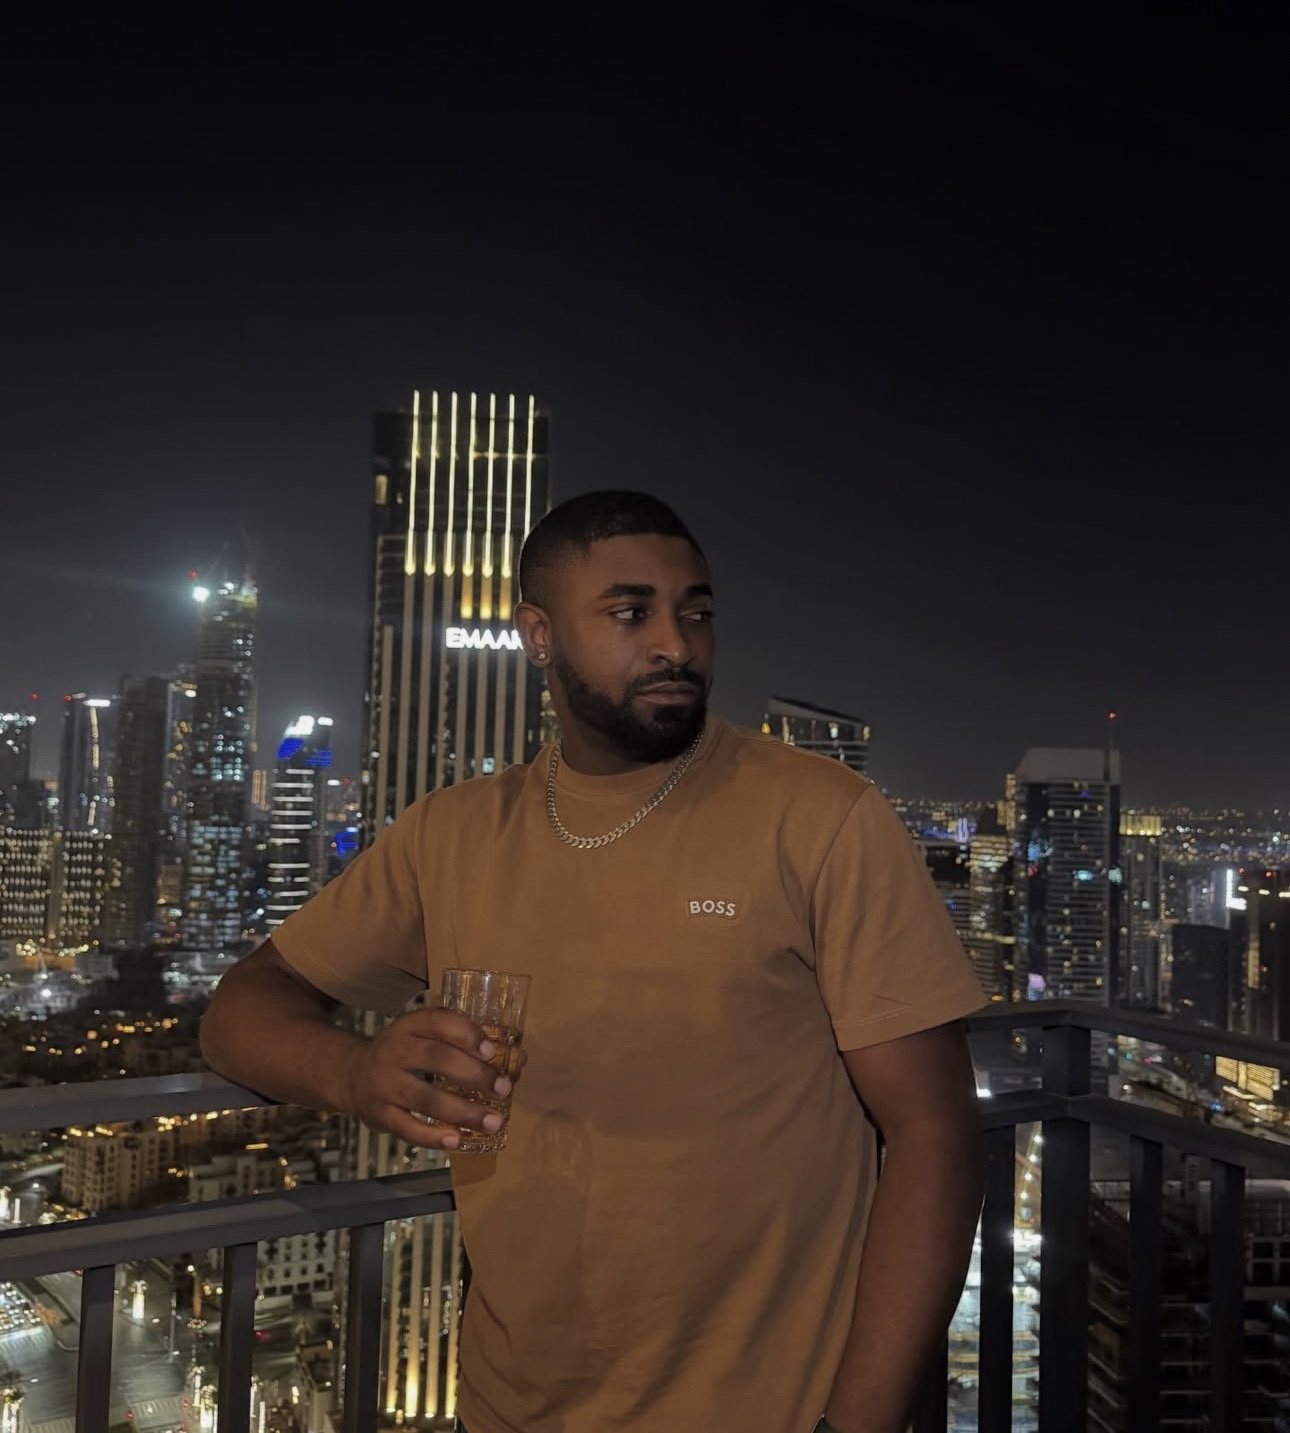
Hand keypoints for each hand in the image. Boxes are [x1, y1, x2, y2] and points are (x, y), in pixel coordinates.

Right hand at [340, 1006, 527, 1148]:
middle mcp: (394, 1050)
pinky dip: (433, 1136)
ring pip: (425, 1097)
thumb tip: (520, 1060)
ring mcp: (384, 1084)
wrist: (352, 1075)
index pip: (438, 1021)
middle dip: (474, 1074)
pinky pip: (407, 1128)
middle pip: (437, 1058)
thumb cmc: (405, 1054)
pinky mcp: (379, 1114)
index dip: (466, 1033)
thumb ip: (466, 1045)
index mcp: (409, 1025)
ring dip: (463, 1111)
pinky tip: (457, 1140)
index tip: (492, 1050)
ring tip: (493, 1122)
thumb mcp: (425, 1037)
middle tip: (504, 1088)